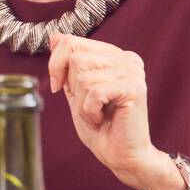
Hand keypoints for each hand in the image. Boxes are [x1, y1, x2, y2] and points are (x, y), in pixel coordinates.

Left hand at [47, 33, 181, 189]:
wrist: (120, 154)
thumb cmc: (99, 125)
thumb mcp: (75, 90)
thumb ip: (68, 64)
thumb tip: (55, 35)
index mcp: (113, 55)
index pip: (71, 41)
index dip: (56, 65)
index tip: (59, 86)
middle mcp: (126, 58)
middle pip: (76, 58)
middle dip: (72, 87)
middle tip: (88, 105)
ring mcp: (133, 71)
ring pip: (83, 77)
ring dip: (82, 103)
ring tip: (97, 114)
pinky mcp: (134, 88)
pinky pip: (94, 92)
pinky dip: (90, 111)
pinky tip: (103, 118)